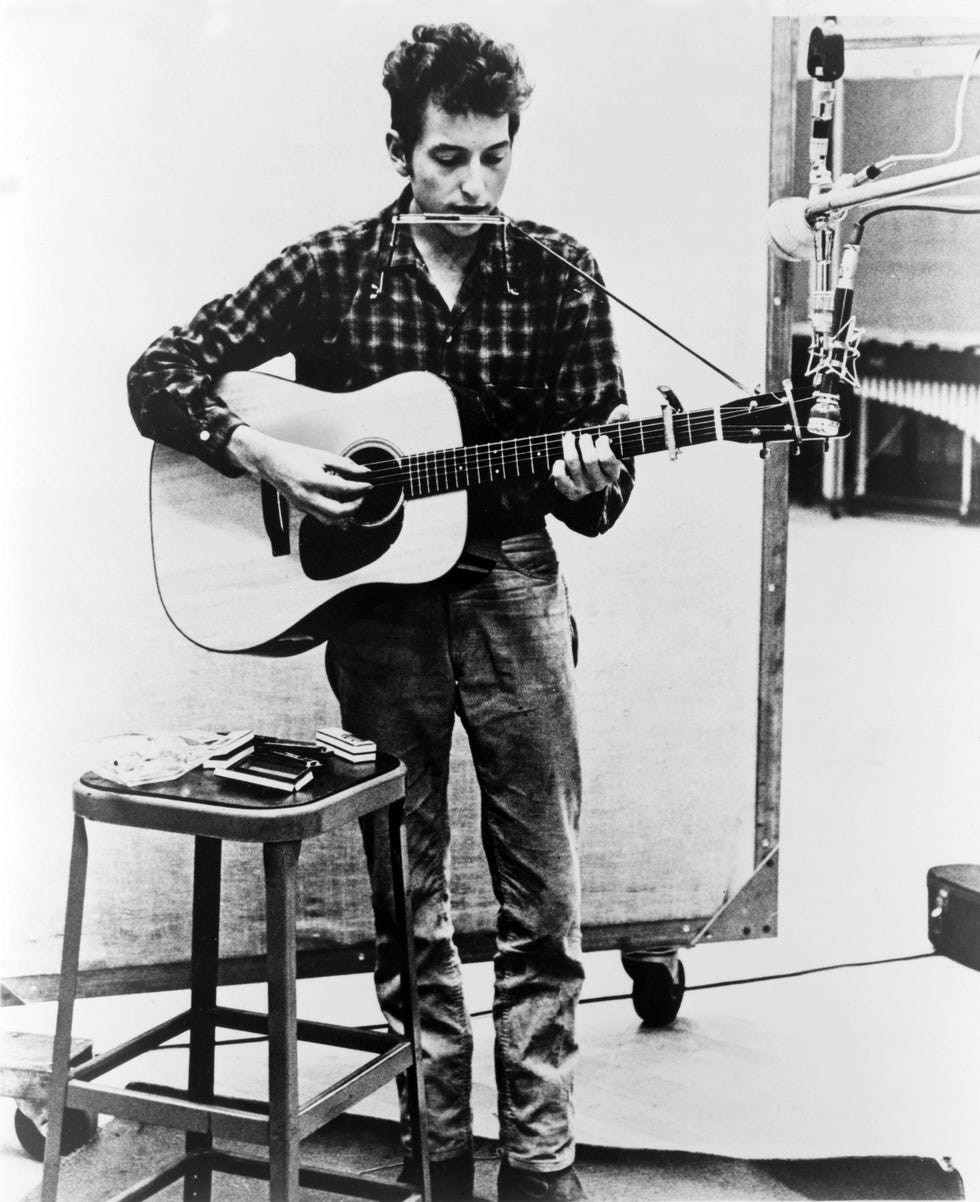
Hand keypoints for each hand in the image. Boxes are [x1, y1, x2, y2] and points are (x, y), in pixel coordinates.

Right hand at [227, 426, 371, 526]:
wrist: (270, 461)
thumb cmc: (293, 455)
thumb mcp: (321, 456)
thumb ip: (345, 465)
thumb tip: (363, 471)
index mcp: (313, 480)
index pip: (344, 489)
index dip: (360, 488)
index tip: (369, 485)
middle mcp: (307, 496)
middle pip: (339, 512)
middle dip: (355, 506)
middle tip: (362, 496)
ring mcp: (303, 505)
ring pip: (330, 520)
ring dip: (346, 515)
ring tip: (354, 504)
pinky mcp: (301, 508)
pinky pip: (321, 517)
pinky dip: (334, 515)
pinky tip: (341, 509)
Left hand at [550, 403, 628, 500]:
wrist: (584, 484)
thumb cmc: (598, 456)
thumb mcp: (609, 443)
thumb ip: (617, 425)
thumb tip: (623, 407)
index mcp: (612, 473)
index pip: (608, 459)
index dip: (602, 444)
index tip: (600, 437)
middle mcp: (599, 482)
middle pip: (590, 459)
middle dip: (585, 441)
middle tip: (584, 436)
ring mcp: (583, 487)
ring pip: (573, 462)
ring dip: (569, 445)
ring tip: (569, 437)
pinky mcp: (568, 490)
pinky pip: (560, 476)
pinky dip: (557, 465)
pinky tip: (560, 459)